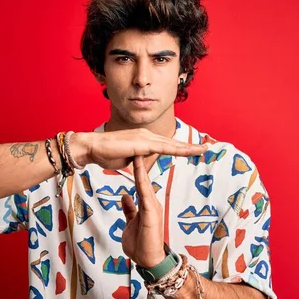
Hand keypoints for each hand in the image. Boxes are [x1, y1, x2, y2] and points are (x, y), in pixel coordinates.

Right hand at [70, 128, 205, 169]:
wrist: (92, 148)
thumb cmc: (105, 154)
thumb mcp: (127, 160)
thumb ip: (138, 160)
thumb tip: (143, 162)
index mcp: (143, 139)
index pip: (165, 145)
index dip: (180, 148)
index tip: (193, 150)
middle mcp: (146, 135)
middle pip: (172, 142)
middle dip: (189, 146)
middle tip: (206, 148)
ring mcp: (145, 137)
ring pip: (171, 144)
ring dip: (188, 147)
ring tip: (203, 149)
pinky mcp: (142, 143)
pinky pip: (165, 147)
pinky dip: (178, 149)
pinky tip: (189, 151)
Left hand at [120, 155, 165, 267]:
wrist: (149, 261)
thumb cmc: (140, 245)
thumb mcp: (130, 223)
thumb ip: (129, 209)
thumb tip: (125, 196)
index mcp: (146, 204)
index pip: (140, 180)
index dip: (136, 166)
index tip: (131, 151)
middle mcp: (151, 202)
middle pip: (144, 177)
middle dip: (141, 160)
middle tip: (136, 142)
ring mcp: (153, 207)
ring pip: (145, 182)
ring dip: (141, 166)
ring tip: (137, 148)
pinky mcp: (152, 213)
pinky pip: (145, 193)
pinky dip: (141, 180)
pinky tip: (138, 170)